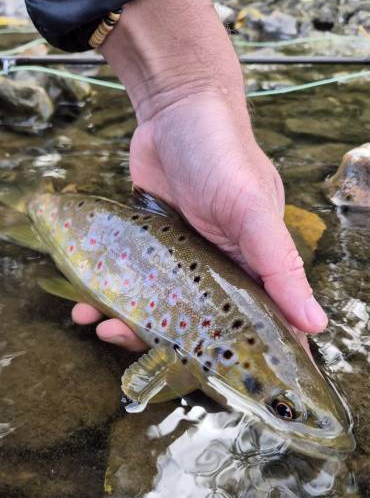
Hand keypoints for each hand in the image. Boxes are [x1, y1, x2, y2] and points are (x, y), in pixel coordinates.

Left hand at [72, 0, 326, 349]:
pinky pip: (129, 285)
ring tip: (101, 326)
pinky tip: (85, 304)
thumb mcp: (253, 211)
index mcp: (255, 270)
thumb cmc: (224, 153)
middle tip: (134, 347)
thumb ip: (280, 266)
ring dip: (128, 326)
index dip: (248, 362)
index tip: (229, 390)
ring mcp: (181, 262)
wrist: (175, 106)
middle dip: (168, 347)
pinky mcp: (148, 248)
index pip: (262, 328)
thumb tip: (315, 325)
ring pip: (158, 312)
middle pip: (198, 329)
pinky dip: (107, 299)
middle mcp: (220, 272)